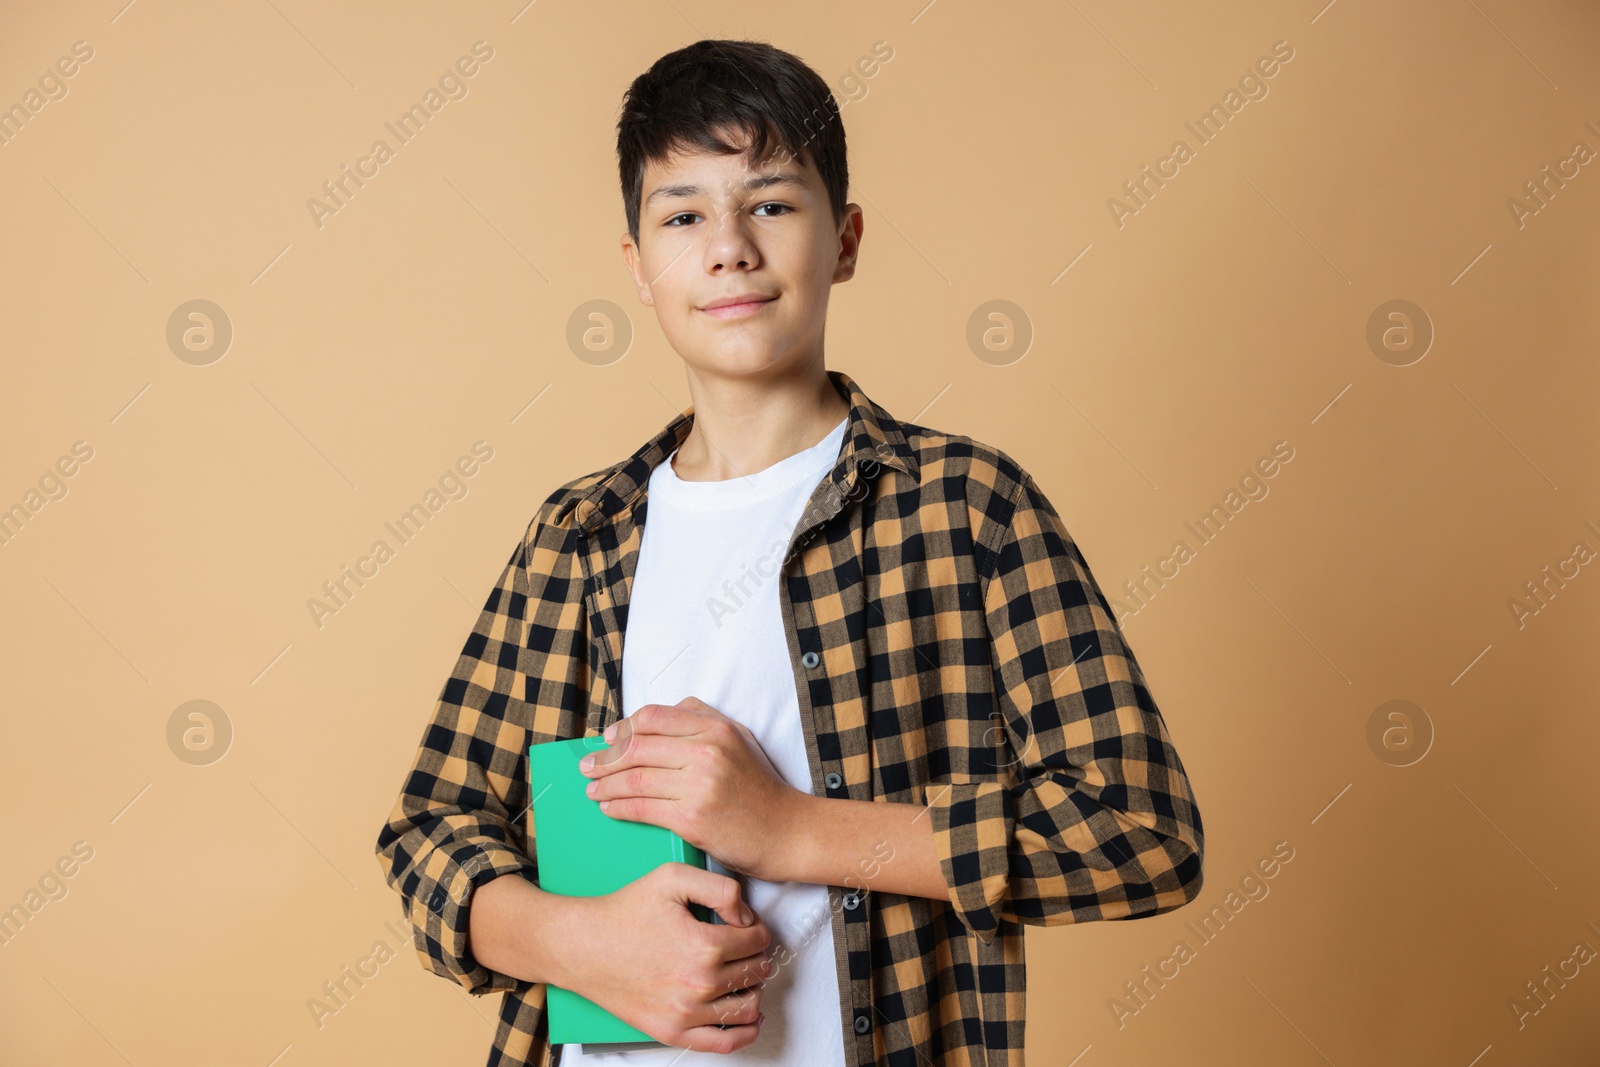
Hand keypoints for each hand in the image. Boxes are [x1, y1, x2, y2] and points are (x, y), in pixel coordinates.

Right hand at [570, 862, 774, 1050]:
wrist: (584, 947)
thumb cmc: (623, 913)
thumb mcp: (672, 878)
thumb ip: (720, 888)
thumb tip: (745, 917)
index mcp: (704, 946)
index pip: (757, 940)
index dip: (756, 928)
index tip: (746, 927)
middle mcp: (699, 984)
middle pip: (756, 971)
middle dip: (756, 955)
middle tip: (745, 947)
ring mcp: (686, 1013)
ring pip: (748, 1007)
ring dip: (754, 988)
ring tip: (744, 976)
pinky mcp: (673, 1032)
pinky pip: (725, 1043)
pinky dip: (745, 1031)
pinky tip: (749, 1016)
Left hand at [580, 697, 801, 881]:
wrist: (785, 832)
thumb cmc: (760, 788)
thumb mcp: (739, 740)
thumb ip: (702, 719)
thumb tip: (657, 716)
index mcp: (716, 728)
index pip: (653, 717)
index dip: (623, 728)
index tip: (608, 740)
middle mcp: (706, 751)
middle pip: (638, 747)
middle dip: (604, 758)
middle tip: (588, 767)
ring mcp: (699, 786)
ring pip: (635, 778)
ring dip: (605, 784)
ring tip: (592, 790)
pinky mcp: (692, 819)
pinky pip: (642, 808)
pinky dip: (618, 807)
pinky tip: (608, 807)